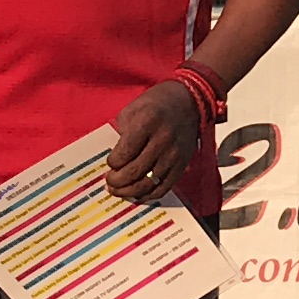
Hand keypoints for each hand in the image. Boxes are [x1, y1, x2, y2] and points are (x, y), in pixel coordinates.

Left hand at [106, 79, 203, 201]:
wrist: (189, 103)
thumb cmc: (157, 104)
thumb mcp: (133, 109)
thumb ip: (121, 131)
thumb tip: (114, 157)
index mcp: (148, 122)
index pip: (125, 152)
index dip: (113, 163)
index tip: (110, 163)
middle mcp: (163, 140)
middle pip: (135, 171)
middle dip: (117, 181)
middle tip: (110, 181)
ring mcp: (174, 154)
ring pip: (148, 183)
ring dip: (129, 191)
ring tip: (119, 190)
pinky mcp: (182, 165)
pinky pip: (163, 188)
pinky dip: (148, 195)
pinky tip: (137, 193)